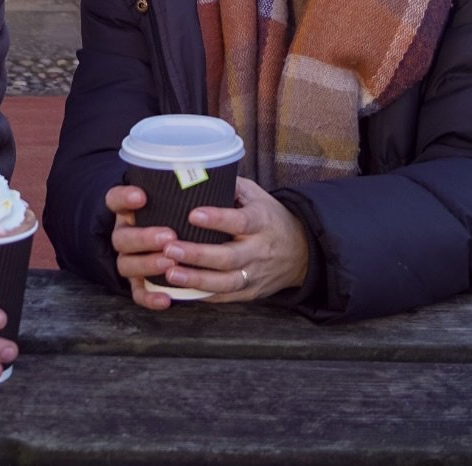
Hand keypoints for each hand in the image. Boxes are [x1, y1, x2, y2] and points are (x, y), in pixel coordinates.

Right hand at [105, 183, 178, 309]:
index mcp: (127, 210)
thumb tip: (209, 173)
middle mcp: (124, 234)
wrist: (166, 240)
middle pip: (122, 237)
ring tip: (170, 264)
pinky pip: (137, 293)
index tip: (142, 196)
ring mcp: (129, 259)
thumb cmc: (174, 211)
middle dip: (144, 237)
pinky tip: (166, 299)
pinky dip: (150, 298)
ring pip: (126, 264)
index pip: (115, 199)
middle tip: (169, 236)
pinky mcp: (138, 283)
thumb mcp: (172, 196)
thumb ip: (179, 188)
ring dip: (147, 264)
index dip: (124, 198)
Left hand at [158, 177, 308, 302]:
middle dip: (197, 254)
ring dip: (196, 279)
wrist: (301, 251)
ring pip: (225, 282)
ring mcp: (255, 275)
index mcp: (261, 221)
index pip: (239, 221)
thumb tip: (199, 173)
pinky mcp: (250, 293)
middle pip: (228, 257)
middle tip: (169, 247)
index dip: (217, 219)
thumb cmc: (269, 216)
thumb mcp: (256, 195)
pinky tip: (180, 290)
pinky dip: (203, 295)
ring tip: (170, 272)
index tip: (192, 214)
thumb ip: (231, 186)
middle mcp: (259, 250)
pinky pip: (225, 297)